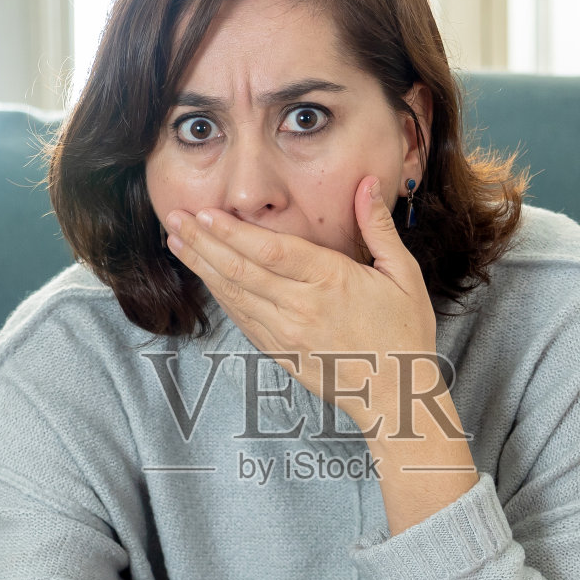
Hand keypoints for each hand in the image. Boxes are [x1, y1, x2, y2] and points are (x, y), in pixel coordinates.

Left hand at [163, 175, 437, 435]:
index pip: (272, 252)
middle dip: (204, 242)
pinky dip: (221, 297)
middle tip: (174, 219)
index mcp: (331, 282)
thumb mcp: (403, 275)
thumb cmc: (404, 334)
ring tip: (177, 242)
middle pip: (241, 270)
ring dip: (203, 267)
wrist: (396, 396)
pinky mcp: (280, 353)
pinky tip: (206, 279)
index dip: (234, 232)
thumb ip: (379, 228)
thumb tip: (366, 184)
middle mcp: (301, 308)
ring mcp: (287, 334)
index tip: (206, 213)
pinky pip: (243, 321)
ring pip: (235, 295)